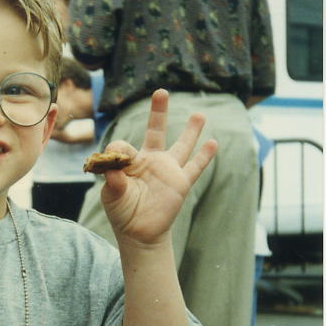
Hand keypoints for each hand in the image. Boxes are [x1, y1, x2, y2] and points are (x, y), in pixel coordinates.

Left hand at [98, 89, 216, 246]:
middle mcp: (150, 161)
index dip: (118, 150)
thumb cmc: (122, 213)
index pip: (123, 145)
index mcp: (130, 162)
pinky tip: (213, 143)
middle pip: (156, 130)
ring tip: (199, 113)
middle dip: (158, 112)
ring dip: (190, 130)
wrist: (139, 233)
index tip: (116, 161)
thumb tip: (113, 169)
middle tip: (161, 91)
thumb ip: (113, 182)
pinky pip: (194, 168)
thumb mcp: (112, 197)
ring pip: (181, 145)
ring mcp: (167, 170)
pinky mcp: (180, 183)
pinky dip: (204, 156)